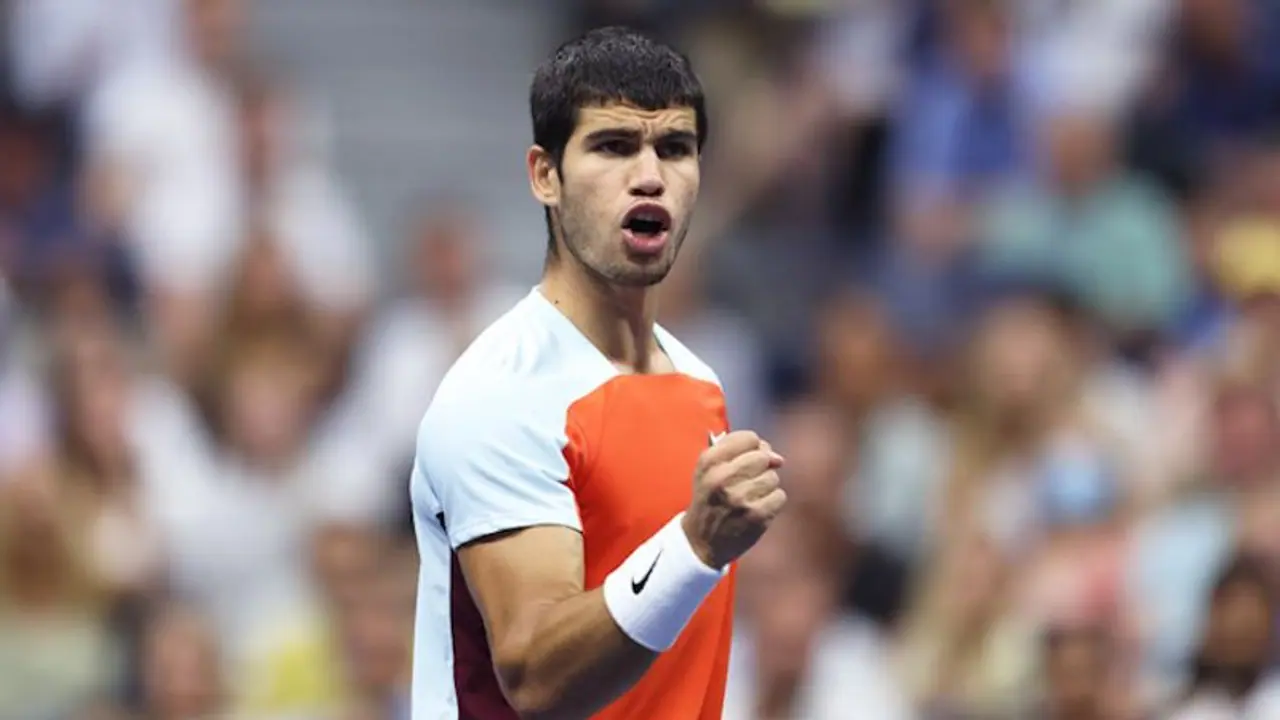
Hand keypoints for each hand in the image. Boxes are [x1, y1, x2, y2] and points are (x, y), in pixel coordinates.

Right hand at [682, 430, 786, 568]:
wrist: (700, 541)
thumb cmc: (710, 499)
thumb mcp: (708, 470)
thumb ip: (737, 452)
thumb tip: (777, 457)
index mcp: (709, 462)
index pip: (749, 438)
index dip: (754, 447)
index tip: (748, 458)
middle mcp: (722, 478)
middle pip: (763, 457)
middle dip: (761, 467)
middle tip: (748, 481)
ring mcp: (740, 498)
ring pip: (773, 477)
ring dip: (766, 486)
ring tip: (749, 497)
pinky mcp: (756, 515)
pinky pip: (779, 496)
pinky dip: (772, 502)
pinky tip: (757, 508)